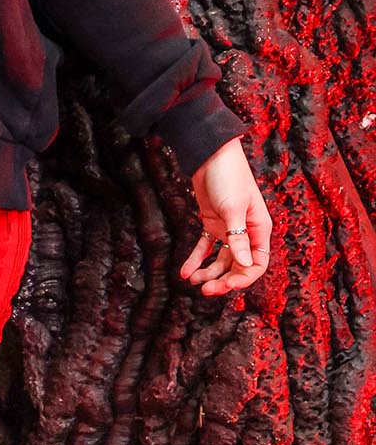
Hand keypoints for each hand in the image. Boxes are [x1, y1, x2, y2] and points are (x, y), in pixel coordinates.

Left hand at [179, 139, 269, 296]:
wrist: (210, 154)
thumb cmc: (228, 177)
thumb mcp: (232, 209)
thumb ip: (238, 237)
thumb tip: (245, 265)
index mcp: (259, 230)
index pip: (257, 264)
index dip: (243, 278)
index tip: (225, 286)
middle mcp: (246, 232)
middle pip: (237, 266)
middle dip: (222, 280)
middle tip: (204, 290)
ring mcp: (228, 229)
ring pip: (220, 260)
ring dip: (208, 273)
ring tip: (192, 281)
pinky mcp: (211, 224)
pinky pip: (205, 248)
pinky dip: (196, 260)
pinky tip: (185, 272)